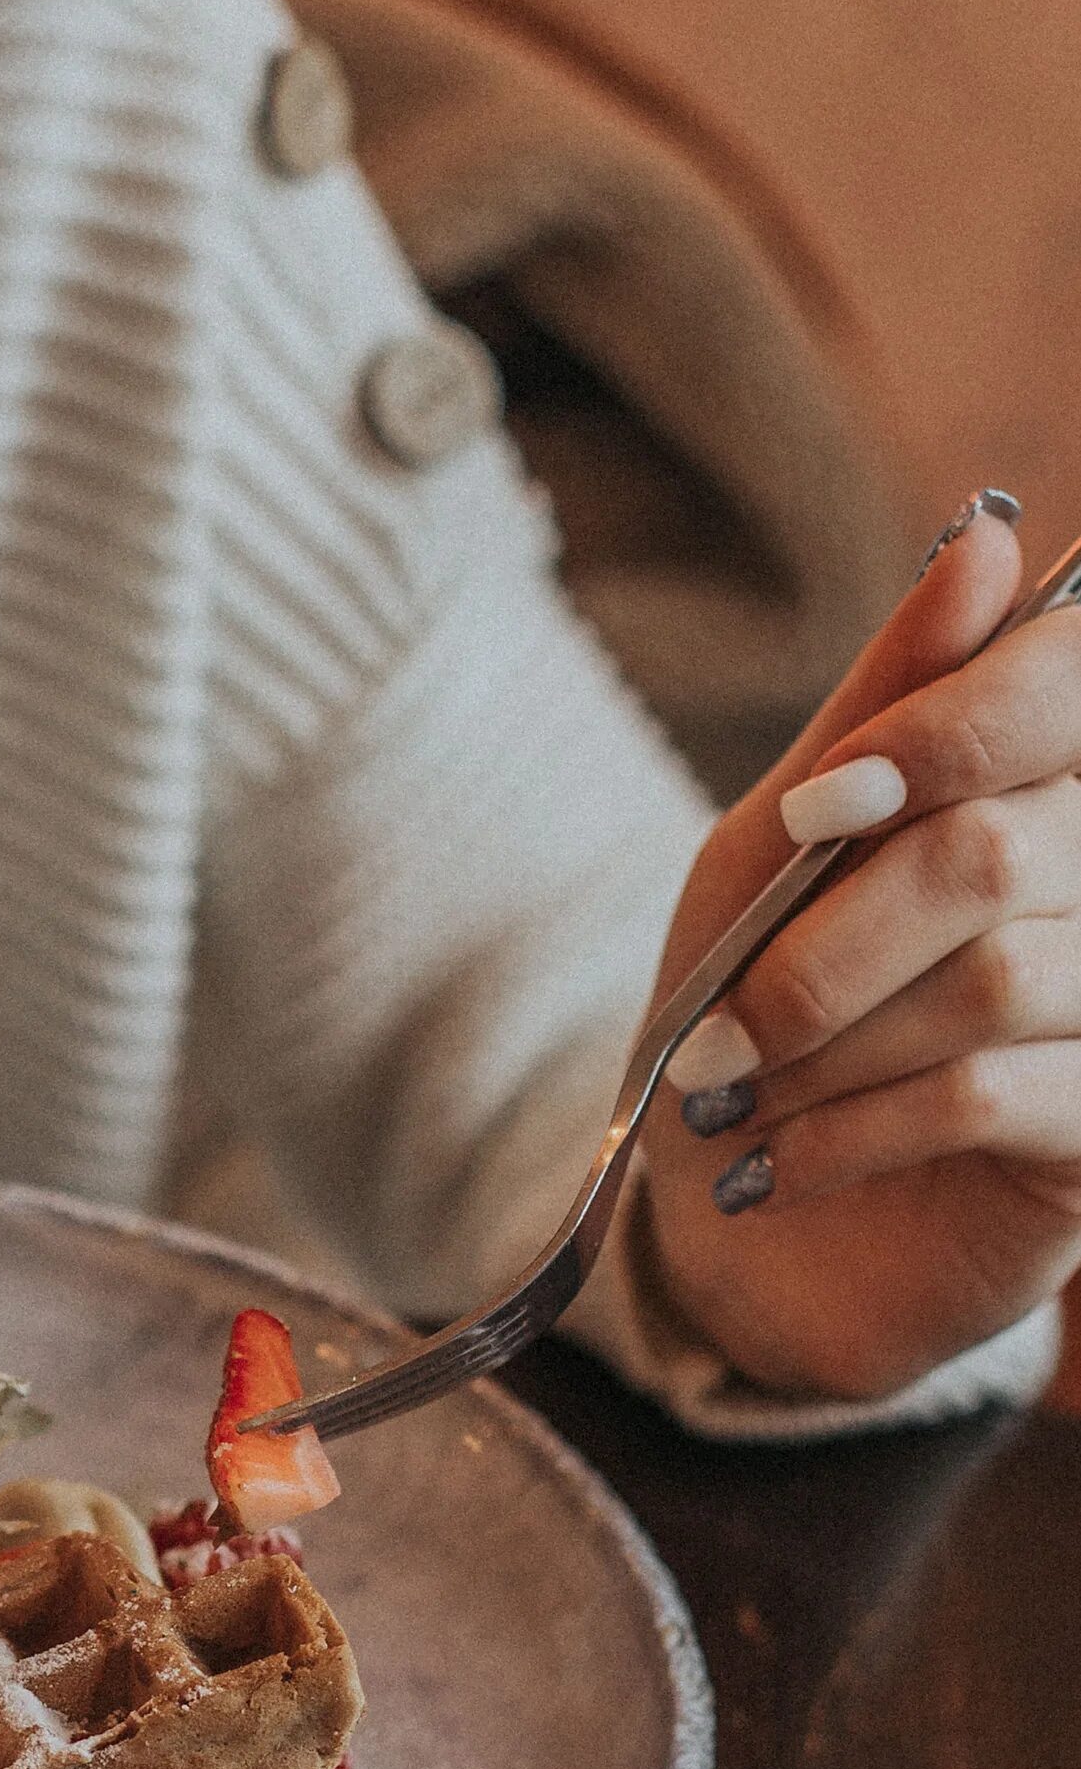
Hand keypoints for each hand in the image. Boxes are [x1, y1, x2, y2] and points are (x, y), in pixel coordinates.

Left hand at [640, 500, 1080, 1400]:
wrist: (732, 1234)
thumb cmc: (755, 1015)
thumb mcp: (776, 852)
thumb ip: (882, 708)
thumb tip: (991, 534)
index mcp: (1047, 788)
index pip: (1071, 688)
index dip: (948, 731)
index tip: (820, 813)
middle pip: (1000, 852)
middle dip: (828, 943)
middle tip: (723, 1028)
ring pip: (992, 981)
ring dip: (828, 1046)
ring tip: (737, 1100)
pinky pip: (988, 1097)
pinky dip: (853, 1129)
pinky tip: (777, 1166)